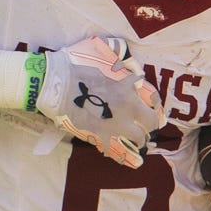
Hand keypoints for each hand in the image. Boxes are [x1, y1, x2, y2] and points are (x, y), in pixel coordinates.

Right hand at [30, 37, 162, 168]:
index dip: (154, 104)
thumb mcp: (102, 54)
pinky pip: (115, 151)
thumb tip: (125, 57)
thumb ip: (118, 58)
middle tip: (145, 126)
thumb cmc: (77, 66)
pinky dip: (119, 154)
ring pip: (138, 140)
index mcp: (129, 88)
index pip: (153, 99)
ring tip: (135, 140)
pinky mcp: (100, 136)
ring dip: (138, 140)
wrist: (57, 84)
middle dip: (150, 125)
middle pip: (151, 123)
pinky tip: (121, 156)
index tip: (151, 107)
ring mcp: (115, 125)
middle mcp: (127, 109)